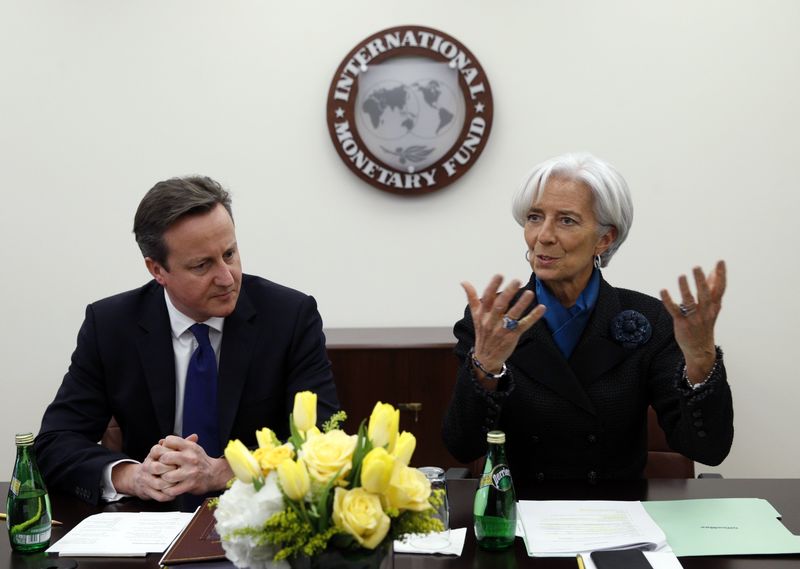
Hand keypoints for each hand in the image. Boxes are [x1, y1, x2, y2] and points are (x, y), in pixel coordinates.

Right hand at [111, 448, 177, 501]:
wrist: (139, 479)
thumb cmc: (157, 463)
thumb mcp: (166, 451)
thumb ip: (180, 445)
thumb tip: (194, 437)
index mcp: (152, 455)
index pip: (158, 450)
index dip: (170, 454)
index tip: (179, 457)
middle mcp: (147, 466)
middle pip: (157, 467)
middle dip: (170, 470)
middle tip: (180, 471)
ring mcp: (146, 480)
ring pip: (158, 483)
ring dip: (171, 484)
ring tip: (180, 483)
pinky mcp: (147, 491)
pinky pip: (159, 496)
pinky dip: (168, 496)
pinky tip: (175, 493)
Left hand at [155, 434, 232, 496]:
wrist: (214, 474)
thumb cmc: (199, 460)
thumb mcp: (191, 448)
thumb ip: (177, 444)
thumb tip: (160, 442)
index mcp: (190, 447)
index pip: (169, 441)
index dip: (163, 447)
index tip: (163, 453)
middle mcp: (190, 458)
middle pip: (165, 458)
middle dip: (160, 464)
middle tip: (162, 467)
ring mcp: (190, 472)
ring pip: (166, 476)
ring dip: (164, 478)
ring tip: (166, 478)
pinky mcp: (190, 485)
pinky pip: (171, 490)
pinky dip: (168, 490)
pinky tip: (170, 486)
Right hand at [463, 275, 545, 382]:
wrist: (485, 357)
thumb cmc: (482, 332)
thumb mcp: (475, 315)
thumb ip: (471, 297)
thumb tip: (463, 282)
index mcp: (482, 314)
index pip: (486, 298)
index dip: (492, 286)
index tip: (499, 275)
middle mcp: (491, 321)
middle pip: (499, 305)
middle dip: (508, 293)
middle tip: (516, 280)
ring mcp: (502, 329)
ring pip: (512, 315)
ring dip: (521, 304)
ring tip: (529, 293)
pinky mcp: (512, 336)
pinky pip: (523, 325)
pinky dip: (533, 317)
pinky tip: (541, 308)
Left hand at [660, 260, 725, 381]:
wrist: (700, 349)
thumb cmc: (705, 324)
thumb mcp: (712, 307)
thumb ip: (712, 289)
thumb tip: (713, 271)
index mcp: (714, 306)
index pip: (720, 289)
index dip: (721, 275)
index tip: (720, 262)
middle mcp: (706, 311)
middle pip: (705, 294)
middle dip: (701, 280)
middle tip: (697, 267)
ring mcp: (694, 318)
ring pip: (690, 301)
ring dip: (685, 288)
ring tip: (681, 276)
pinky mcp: (682, 323)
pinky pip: (674, 310)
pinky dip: (668, 300)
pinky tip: (663, 290)